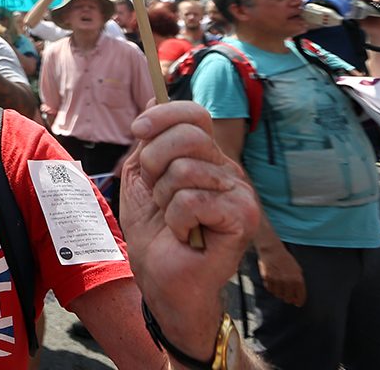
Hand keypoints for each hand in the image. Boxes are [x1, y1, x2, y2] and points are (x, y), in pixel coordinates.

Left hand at [121, 101, 259, 358]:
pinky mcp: (243, 217)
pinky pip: (193, 200)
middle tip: (156, 193)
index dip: (163, 115)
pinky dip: (177, 221)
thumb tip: (153, 98)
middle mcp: (227, 170)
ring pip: (186, 169)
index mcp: (205, 157)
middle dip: (154, 162)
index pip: (195, 114)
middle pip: (189, 135)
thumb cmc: (154, 233)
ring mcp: (239, 192)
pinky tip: (186, 236)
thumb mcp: (141, 178)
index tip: (136, 130)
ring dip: (165, 198)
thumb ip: (148, 141)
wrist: (161, 280)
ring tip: (173, 219)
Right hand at [256, 243, 305, 306]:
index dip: (299, 301)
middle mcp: (287, 281)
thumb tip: (298, 295)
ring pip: (278, 295)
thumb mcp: (297, 269)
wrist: (272, 250)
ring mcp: (276, 280)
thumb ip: (299, 282)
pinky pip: (270, 289)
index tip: (298, 303)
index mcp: (297, 279)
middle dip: (289, 298)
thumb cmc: (286, 259)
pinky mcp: (267, 278)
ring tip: (280, 288)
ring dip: (280, 293)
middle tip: (288, 297)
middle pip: (288, 298)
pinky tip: (273, 284)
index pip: (300, 296)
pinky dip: (272, 289)